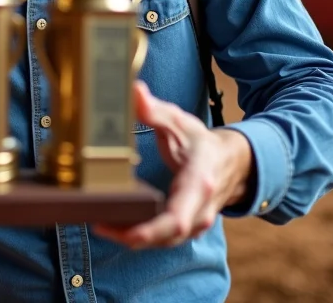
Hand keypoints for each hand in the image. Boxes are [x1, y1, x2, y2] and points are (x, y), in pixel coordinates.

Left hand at [94, 81, 251, 248]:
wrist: (232, 162)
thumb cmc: (201, 142)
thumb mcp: (179, 122)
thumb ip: (154, 110)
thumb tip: (133, 89)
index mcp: (199, 184)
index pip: (178, 218)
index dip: (151, 230)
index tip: (127, 232)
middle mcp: (200, 210)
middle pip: (168, 236)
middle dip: (132, 236)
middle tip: (99, 226)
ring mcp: (195, 223)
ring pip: (164, 242)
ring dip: (132, 237)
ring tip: (101, 225)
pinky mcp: (187, 228)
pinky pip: (163, 239)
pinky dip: (140, 236)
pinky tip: (115, 226)